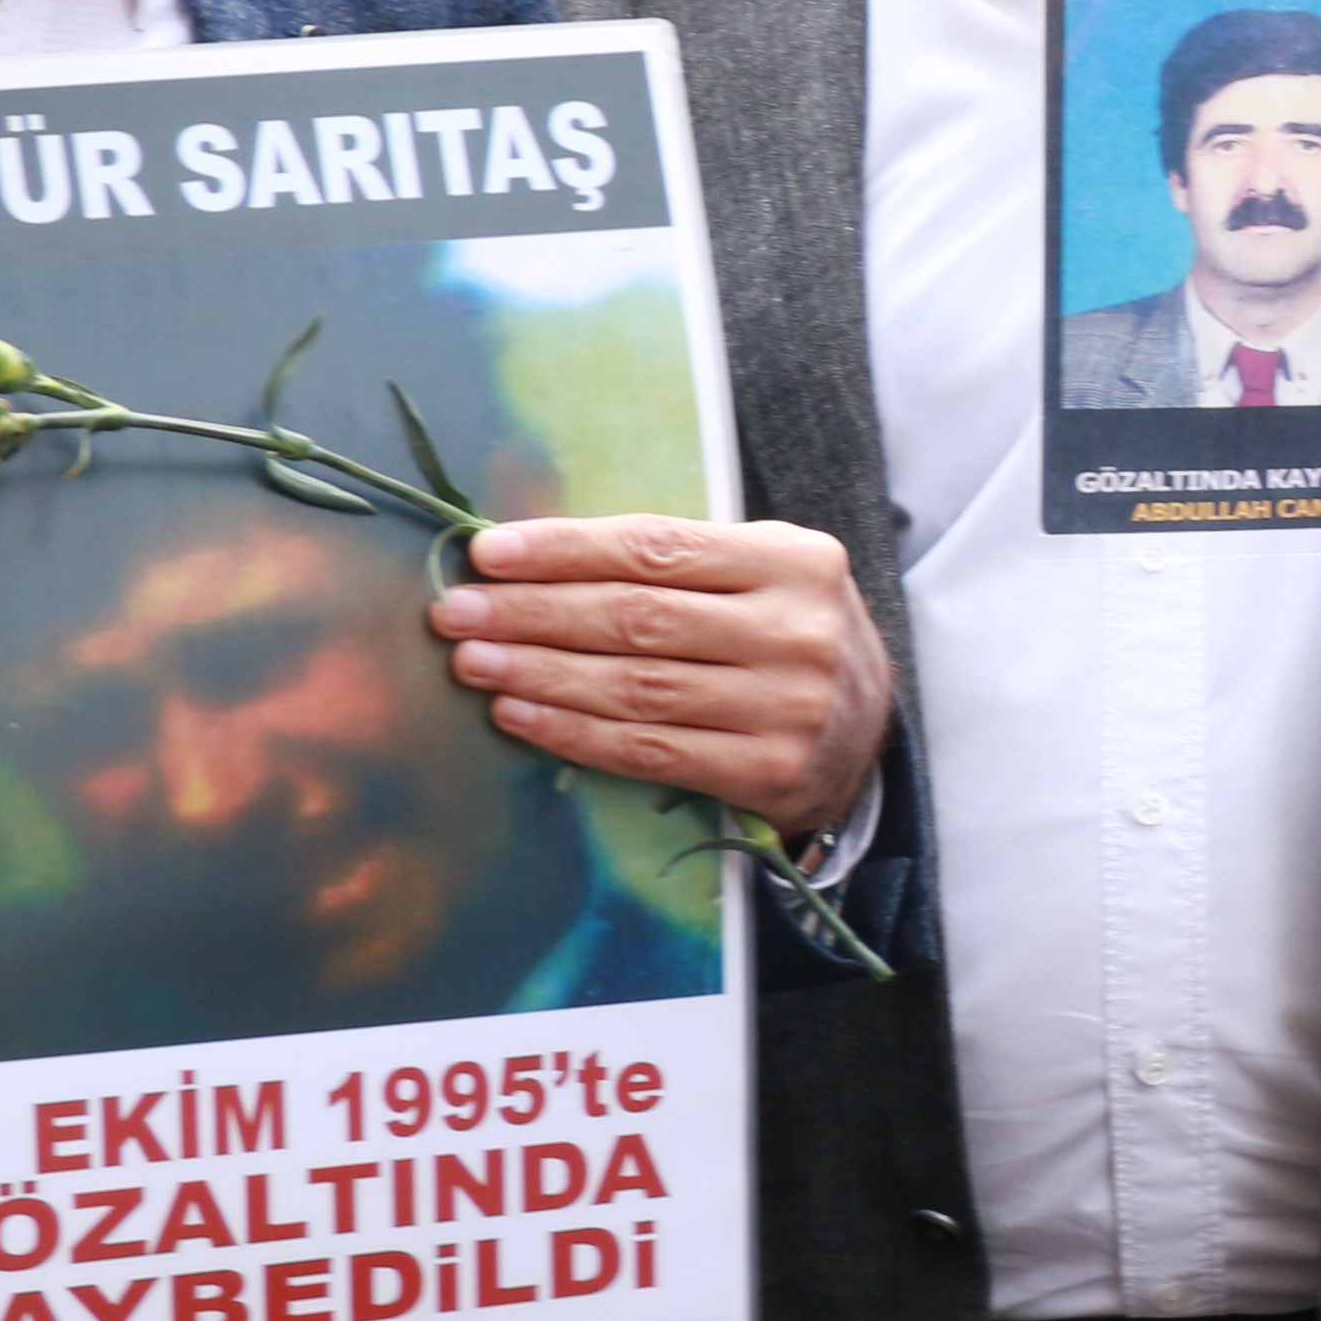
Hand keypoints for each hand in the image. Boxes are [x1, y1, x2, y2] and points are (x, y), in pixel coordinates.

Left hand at [433, 516, 891, 842]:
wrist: (864, 732)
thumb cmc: (784, 635)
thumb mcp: (761, 574)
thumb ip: (675, 562)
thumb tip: (531, 558)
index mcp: (795, 563)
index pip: (658, 549)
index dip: (564, 550)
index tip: (487, 553)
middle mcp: (798, 632)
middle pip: (638, 618)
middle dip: (533, 613)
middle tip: (457, 612)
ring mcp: (787, 707)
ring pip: (635, 687)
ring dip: (538, 674)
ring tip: (472, 662)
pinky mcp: (767, 771)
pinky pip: (648, 751)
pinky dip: (573, 733)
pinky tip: (518, 715)